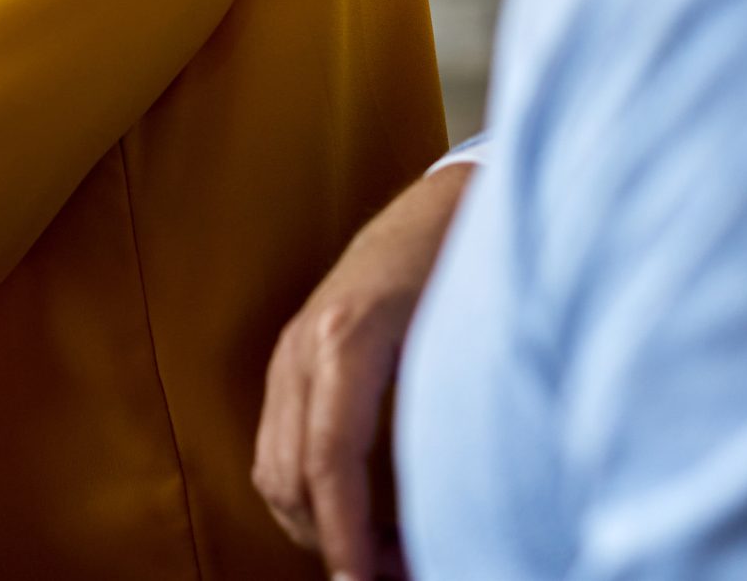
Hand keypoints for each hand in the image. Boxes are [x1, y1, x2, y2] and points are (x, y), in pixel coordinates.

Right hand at [254, 160, 472, 580]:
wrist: (442, 202)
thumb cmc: (472, 266)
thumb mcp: (468, 340)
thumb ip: (445, 419)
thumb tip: (450, 511)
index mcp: (348, 337)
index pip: (330, 460)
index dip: (347, 535)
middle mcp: (304, 344)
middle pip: (289, 475)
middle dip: (333, 542)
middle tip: (394, 577)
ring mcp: (289, 351)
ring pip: (274, 469)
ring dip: (319, 525)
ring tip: (386, 554)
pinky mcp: (291, 361)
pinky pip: (280, 448)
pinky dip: (312, 495)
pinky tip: (367, 513)